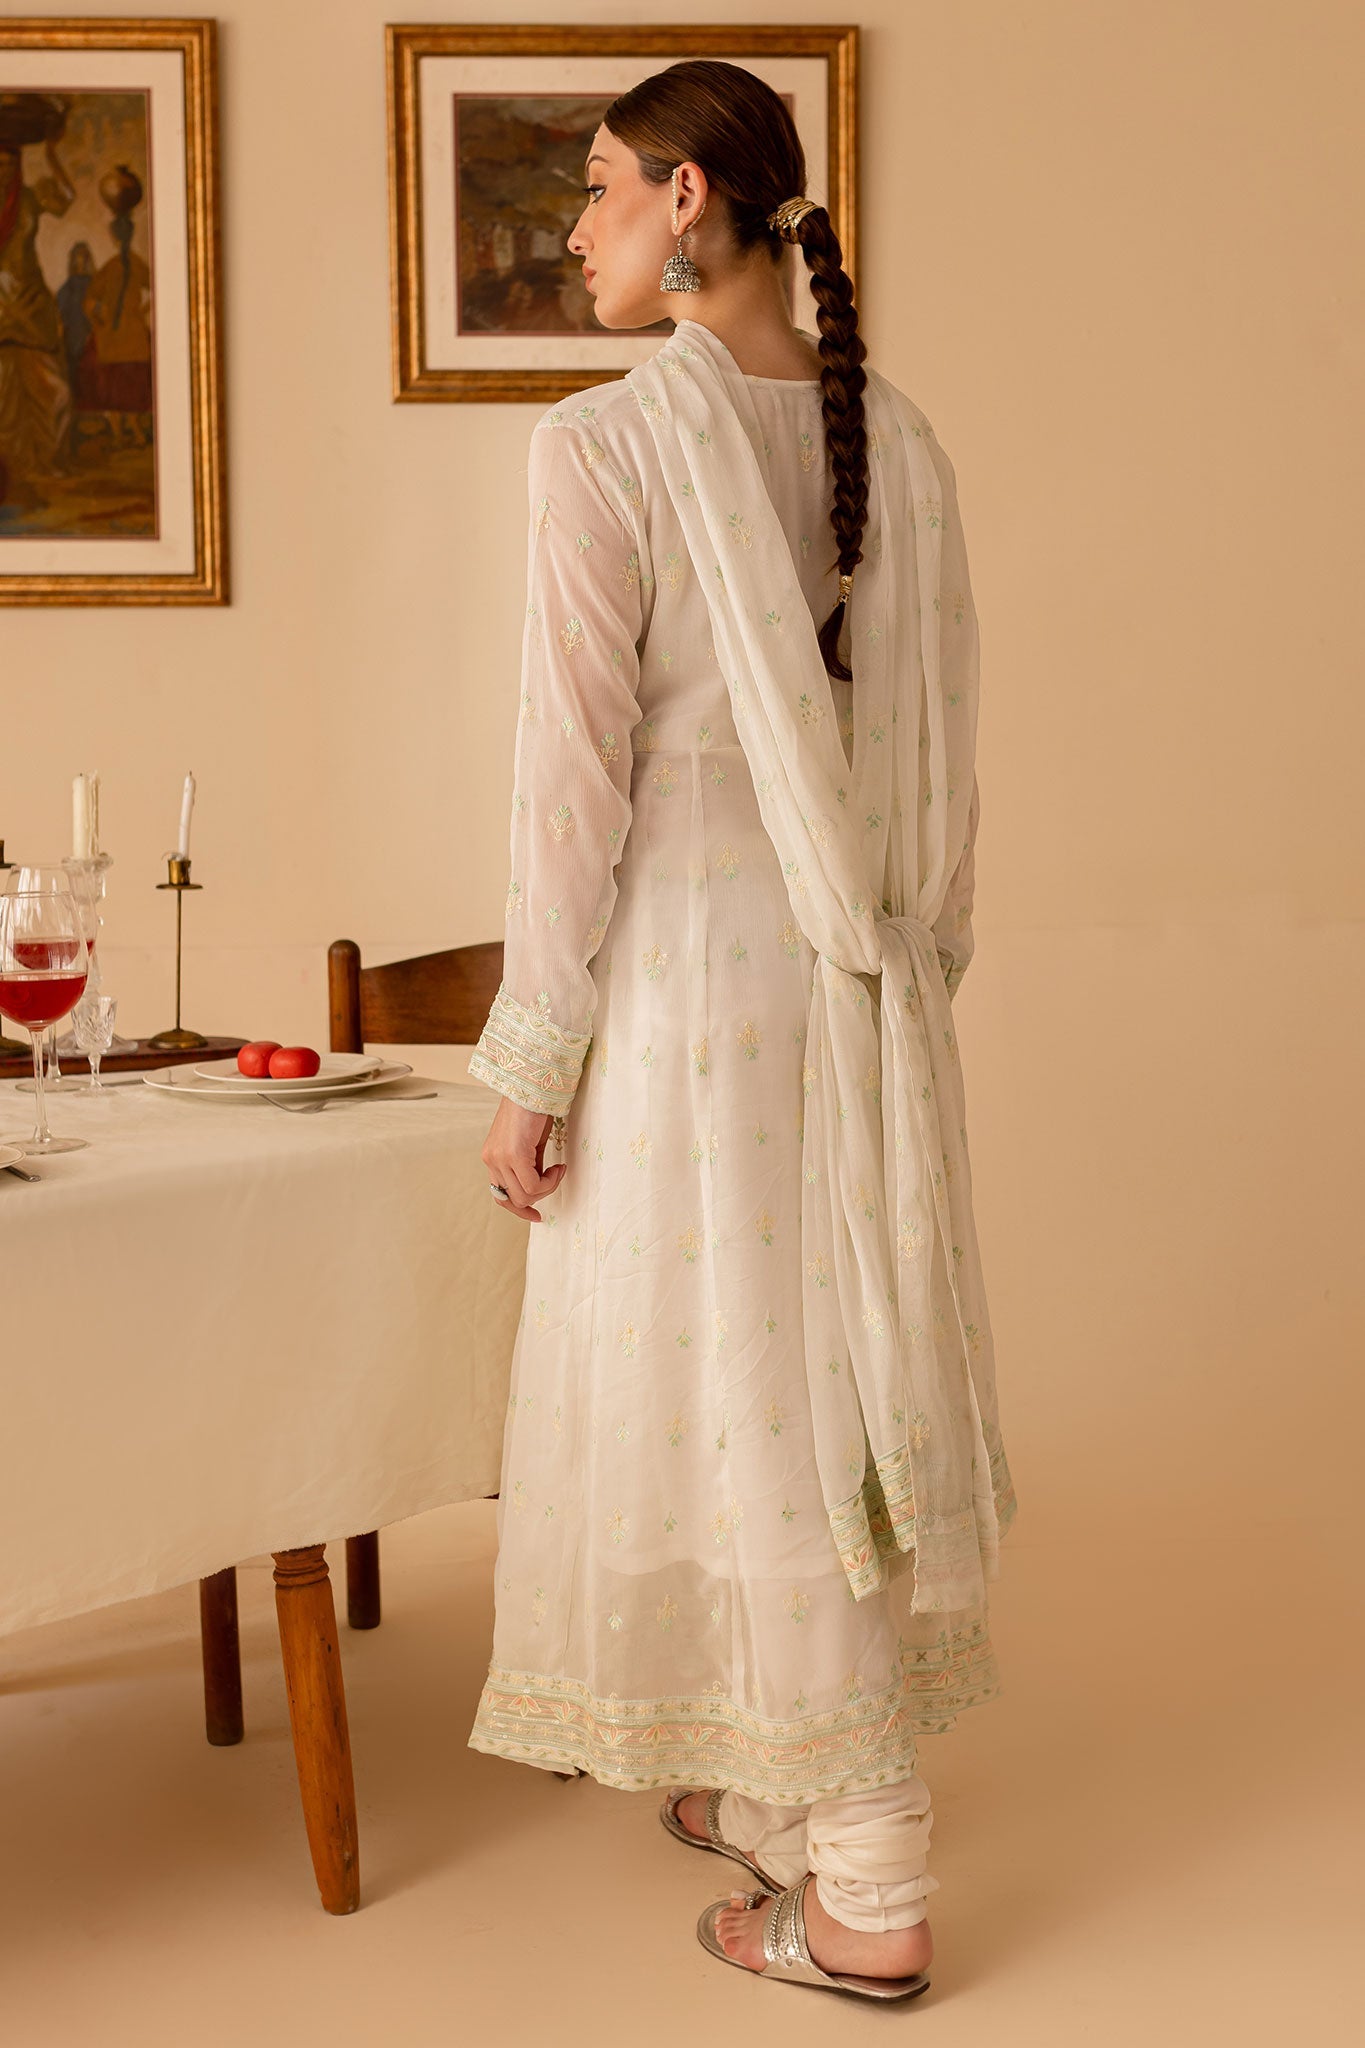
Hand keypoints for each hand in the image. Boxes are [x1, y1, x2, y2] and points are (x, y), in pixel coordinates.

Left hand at [481, 1095, 566, 1221]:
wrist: (534, 1088)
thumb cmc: (534, 1111)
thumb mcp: (529, 1145)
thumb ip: (528, 1166)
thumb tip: (539, 1186)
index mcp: (492, 1158)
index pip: (499, 1196)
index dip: (518, 1209)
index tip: (536, 1215)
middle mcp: (491, 1161)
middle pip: (513, 1199)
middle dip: (539, 1196)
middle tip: (556, 1177)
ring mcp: (500, 1159)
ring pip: (524, 1195)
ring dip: (547, 1188)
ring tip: (557, 1170)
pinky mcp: (514, 1155)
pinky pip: (533, 1185)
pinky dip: (550, 1181)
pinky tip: (558, 1167)